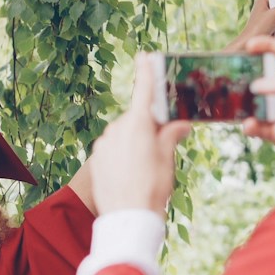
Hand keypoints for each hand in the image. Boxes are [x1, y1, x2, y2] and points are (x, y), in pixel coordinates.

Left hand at [86, 56, 192, 214]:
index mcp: (137, 125)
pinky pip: (112, 149)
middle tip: (161, 148)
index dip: (146, 73)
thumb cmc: (152, 188)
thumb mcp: (167, 159)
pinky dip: (122, 155)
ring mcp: (103, 144)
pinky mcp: (96, 158)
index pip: (144, 92)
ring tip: (144, 169)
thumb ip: (170, 135)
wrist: (127, 218)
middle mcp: (116, 129)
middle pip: (136, 119)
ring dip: (134, 143)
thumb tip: (178, 123)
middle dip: (148, 127)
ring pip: (124, 135)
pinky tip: (130, 173)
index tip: (144, 56)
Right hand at [241, 35, 274, 182]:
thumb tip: (255, 85)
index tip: (249, 45)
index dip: (267, 45)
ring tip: (233, 103)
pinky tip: (248, 126)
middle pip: (265, 77)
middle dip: (248, 75)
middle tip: (230, 75)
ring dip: (245, 103)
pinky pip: (259, 126)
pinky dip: (251, 126)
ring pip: (257, 102)